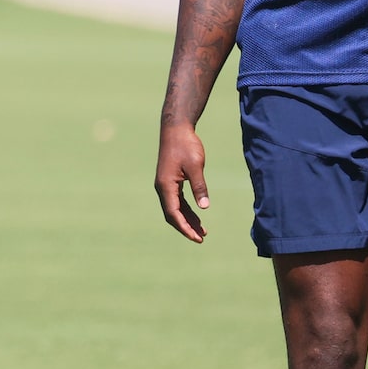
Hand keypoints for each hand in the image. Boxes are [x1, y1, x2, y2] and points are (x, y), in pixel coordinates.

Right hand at [154, 122, 209, 242]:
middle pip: (172, 214)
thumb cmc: (186, 146)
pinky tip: (197, 215)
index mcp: (166, 186)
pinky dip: (186, 210)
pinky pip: (177, 200)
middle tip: (202, 238)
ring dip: (187, 220)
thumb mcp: (195, 166)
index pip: (173, 213)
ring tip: (203, 230)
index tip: (197, 238)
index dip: (185, 227)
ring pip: (175, 208)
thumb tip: (204, 207)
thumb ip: (199, 187)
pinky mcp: (170, 181)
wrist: (176, 130)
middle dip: (186, 227)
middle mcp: (162, 187)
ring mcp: (165, 184)